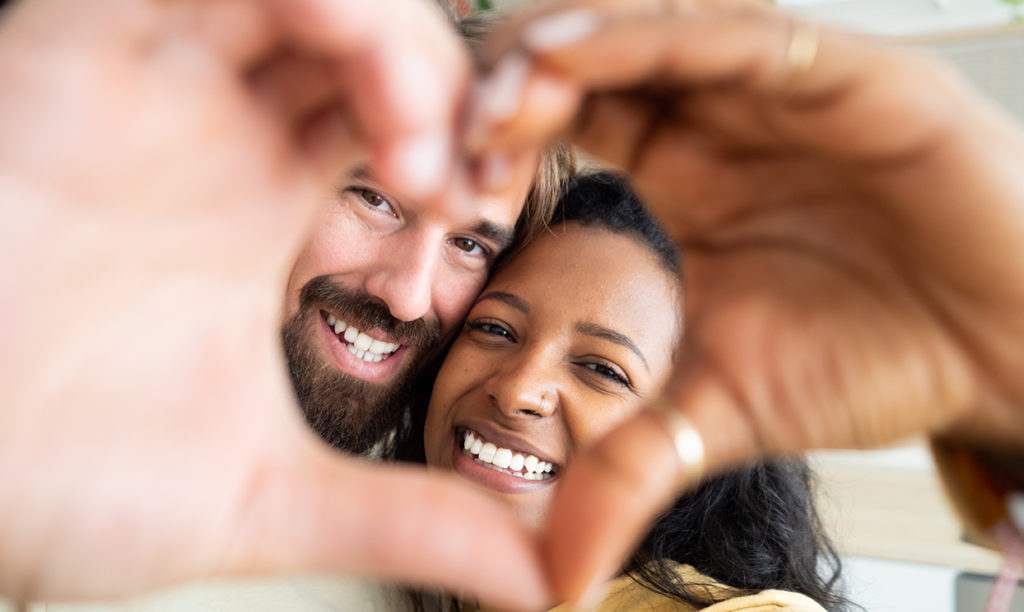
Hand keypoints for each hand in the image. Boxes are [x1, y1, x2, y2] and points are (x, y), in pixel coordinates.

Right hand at [0, 1, 548, 607]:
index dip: (473, 141)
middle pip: (379, 36)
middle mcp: (222, 128)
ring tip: (414, 153)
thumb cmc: (63, 475)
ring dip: (394, 38)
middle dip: (450, 86)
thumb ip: (406, 518)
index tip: (481, 217)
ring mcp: (157, 82)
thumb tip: (535, 575)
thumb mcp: (266, 493)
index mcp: (271, 203)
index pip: (409, 116)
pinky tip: (348, 50)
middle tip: (458, 182)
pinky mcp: (77, 50)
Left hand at [470, 0, 1023, 601]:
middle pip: (582, 63)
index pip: (559, 125)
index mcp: (675, 173)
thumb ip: (628, 467)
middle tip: (439, 139)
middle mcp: (714, 115)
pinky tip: (572, 56)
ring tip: (491, 99)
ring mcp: (770, 86)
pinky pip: (727, 35)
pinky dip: (646, 37)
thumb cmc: (872, 359)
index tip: (436, 194)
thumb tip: (553, 575)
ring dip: (556, 53)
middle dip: (503, 90)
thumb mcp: (716, 413)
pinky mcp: (839, 74)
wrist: (1004, 353)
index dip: (489, 146)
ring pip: (641, 31)